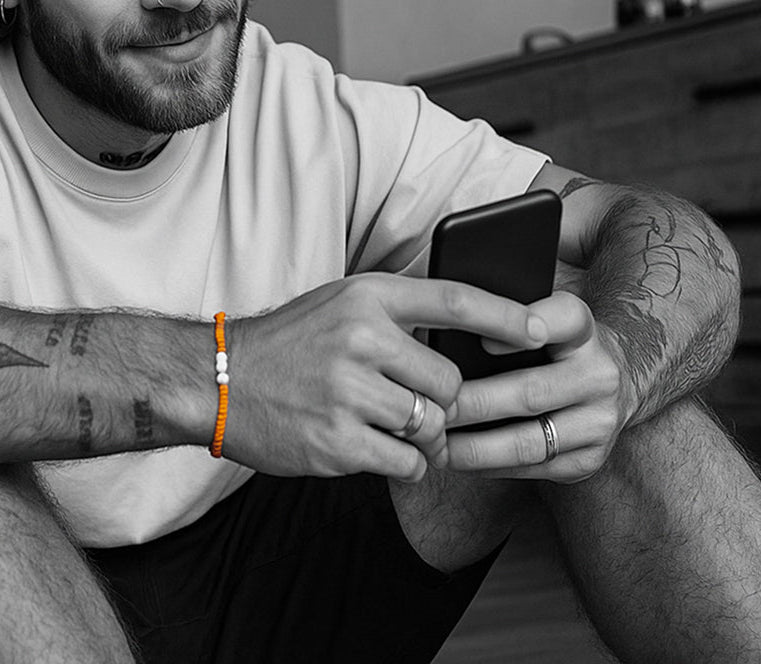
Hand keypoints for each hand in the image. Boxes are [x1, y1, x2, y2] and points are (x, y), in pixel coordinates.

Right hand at [222, 273, 542, 482]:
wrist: (216, 382)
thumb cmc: (287, 346)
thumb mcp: (339, 306)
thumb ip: (396, 314)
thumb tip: (470, 336)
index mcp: (365, 296)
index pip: (454, 299)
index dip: (507, 315)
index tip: (544, 331)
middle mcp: (360, 339)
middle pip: (449, 381)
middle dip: (440, 401)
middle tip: (412, 405)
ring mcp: (348, 392)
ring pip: (431, 425)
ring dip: (421, 436)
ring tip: (388, 428)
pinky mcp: (338, 441)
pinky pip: (407, 461)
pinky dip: (403, 463)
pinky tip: (371, 448)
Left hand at [443, 290, 629, 481]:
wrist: (614, 377)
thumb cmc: (550, 343)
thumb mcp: (538, 316)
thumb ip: (500, 317)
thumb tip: (435, 333)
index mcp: (583, 330)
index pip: (561, 319)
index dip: (522, 329)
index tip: (480, 339)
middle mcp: (600, 375)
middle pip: (529, 392)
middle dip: (470, 404)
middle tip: (426, 406)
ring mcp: (599, 422)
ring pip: (528, 442)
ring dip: (474, 448)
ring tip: (433, 443)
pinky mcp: (590, 459)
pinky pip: (532, 469)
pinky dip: (489, 467)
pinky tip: (457, 459)